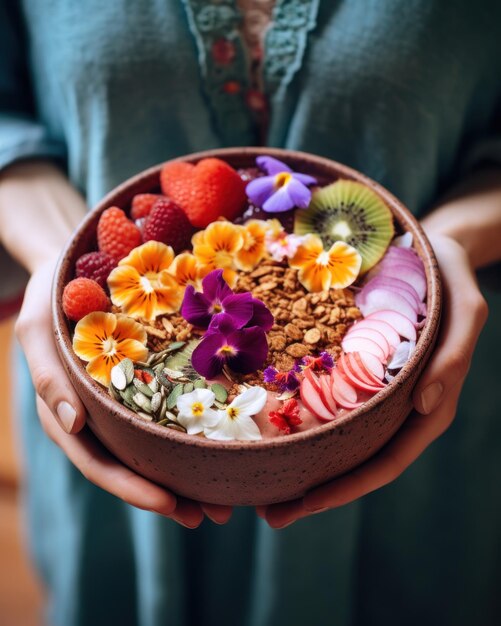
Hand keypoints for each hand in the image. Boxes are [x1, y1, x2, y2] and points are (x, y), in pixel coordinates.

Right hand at [16, 260, 231, 526]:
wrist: (71, 267)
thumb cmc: (50, 296)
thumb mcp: (38, 328)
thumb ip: (48, 376)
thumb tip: (72, 424)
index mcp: (66, 413)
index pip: (98, 462)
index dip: (132, 488)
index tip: (171, 504)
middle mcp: (95, 417)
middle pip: (130, 467)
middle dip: (168, 495)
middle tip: (212, 514)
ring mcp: (118, 403)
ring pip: (150, 450)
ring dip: (184, 477)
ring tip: (224, 498)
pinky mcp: (141, 384)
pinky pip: (164, 416)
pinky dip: (187, 437)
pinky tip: (219, 446)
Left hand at [258, 234, 487, 527]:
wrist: (432, 249)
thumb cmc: (450, 277)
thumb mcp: (464, 310)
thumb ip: (451, 358)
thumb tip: (423, 407)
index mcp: (428, 406)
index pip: (388, 461)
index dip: (349, 487)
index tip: (306, 504)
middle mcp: (397, 408)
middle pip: (356, 462)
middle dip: (316, 492)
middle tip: (267, 513)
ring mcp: (374, 392)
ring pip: (338, 440)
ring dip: (302, 466)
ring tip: (257, 483)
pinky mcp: (355, 370)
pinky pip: (328, 404)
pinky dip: (301, 424)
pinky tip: (269, 429)